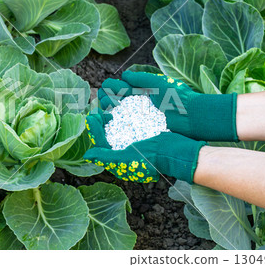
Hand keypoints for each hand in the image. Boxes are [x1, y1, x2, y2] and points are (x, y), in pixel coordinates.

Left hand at [83, 110, 206, 183]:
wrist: (177, 152)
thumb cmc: (152, 159)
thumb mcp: (127, 159)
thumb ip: (107, 157)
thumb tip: (87, 156)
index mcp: (118, 160)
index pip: (100, 144)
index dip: (94, 130)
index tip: (93, 116)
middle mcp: (124, 152)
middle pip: (107, 134)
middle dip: (101, 120)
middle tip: (101, 108)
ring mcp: (134, 143)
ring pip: (116, 126)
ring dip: (111, 114)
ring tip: (109, 104)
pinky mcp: (143, 135)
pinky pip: (128, 123)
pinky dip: (123, 114)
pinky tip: (123, 105)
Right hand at [98, 71, 237, 141]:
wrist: (191, 117)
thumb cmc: (177, 98)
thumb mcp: (158, 83)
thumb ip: (141, 79)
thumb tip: (123, 76)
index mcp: (139, 90)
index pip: (116, 87)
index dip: (110, 87)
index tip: (114, 91)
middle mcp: (135, 103)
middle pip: (110, 98)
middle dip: (105, 97)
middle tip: (111, 102)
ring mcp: (135, 116)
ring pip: (111, 111)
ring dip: (105, 108)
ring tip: (111, 109)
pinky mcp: (138, 128)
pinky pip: (120, 125)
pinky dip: (111, 120)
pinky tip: (112, 119)